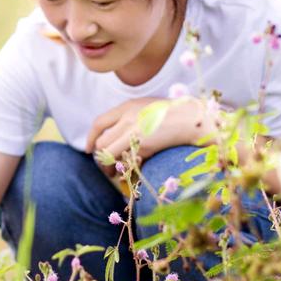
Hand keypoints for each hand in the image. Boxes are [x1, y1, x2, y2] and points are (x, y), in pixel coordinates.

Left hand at [86, 96, 204, 170]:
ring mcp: (134, 130)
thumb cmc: (173, 115)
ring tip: (115, 173)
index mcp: (127, 106)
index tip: (89, 149)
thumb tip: (117, 137)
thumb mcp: (147, 108)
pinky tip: (131, 171)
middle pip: (101, 142)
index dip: (90, 138)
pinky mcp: (143, 143)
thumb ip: (130, 117)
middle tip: (106, 167)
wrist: (191, 118)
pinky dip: (125, 168)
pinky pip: (125, 160)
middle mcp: (127, 117)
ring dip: (110, 166)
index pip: (99, 123)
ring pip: (109, 153)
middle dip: (100, 157)